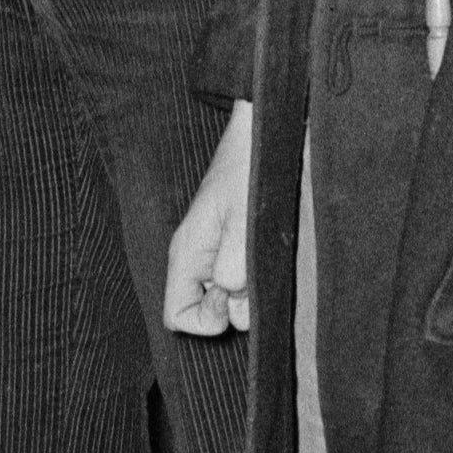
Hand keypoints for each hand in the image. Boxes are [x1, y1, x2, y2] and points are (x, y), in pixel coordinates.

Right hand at [165, 103, 256, 335]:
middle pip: (211, 312)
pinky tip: (275, 256)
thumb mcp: (243, 215)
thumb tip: (233, 299)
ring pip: (234, 298)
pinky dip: (264, 278)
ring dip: (256, 289)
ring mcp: (221, 255)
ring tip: (271, 255)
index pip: (177, 315)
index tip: (232, 293)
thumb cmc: (250, 167)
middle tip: (259, 268)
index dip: (206, 320)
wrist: (265, 133)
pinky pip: (246, 281)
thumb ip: (235, 261)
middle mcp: (201, 260)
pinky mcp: (241, 248)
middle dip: (239, 304)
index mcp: (188, 254)